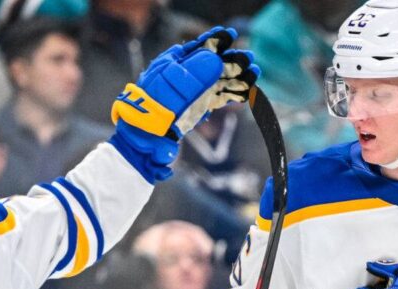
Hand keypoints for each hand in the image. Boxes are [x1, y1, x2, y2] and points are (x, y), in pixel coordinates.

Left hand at [110, 27, 257, 180]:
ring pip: (218, 81)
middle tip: (250, 58)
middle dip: (231, 61)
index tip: (230, 35)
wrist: (143, 143)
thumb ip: (195, 72)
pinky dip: (231, 94)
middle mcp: (182, 77)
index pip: (197, 48)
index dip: (215, 41)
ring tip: (254, 73)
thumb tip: (216, 59)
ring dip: (236, 78)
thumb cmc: (153, 112)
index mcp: (172, 65)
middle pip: (212, 65)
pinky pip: (217, 98)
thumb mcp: (173, 87)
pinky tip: (245, 92)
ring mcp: (190, 94)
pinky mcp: (195, 109)